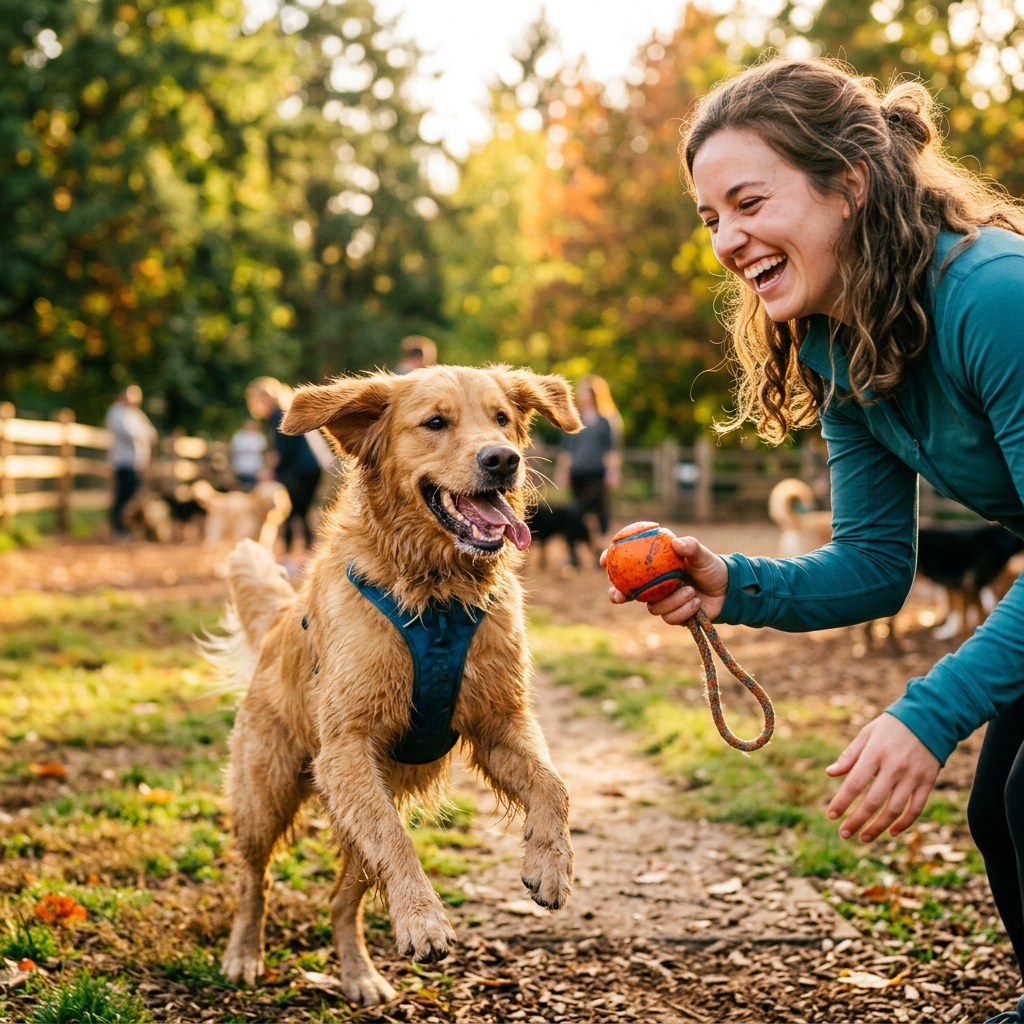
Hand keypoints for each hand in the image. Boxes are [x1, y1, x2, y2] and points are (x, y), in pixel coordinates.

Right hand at [601, 535, 728, 623]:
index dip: (611, 561)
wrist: (728, 591)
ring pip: (652, 608)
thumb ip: (691, 547)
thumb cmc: (711, 568)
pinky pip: (669, 618)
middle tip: (618, 596)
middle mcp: (654, 585)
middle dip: (618, 595)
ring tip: (690, 590)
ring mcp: (662, 602)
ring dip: (671, 601)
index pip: (627, 563)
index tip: (604, 560)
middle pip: (626, 592)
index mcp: (655, 567)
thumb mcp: (702, 555)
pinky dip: (683, 610)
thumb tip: (677, 543)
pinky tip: (696, 603)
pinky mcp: (673, 616)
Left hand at [826, 713, 939, 841]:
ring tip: (864, 838)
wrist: (930, 718)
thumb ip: (849, 755)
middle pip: (873, 801)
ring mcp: (913, 776)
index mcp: (875, 753)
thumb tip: (830, 774)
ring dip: (878, 827)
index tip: (831, 815)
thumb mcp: (867, 733)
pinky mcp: (928, 782)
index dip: (842, 801)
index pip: (854, 783)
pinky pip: (916, 808)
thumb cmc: (892, 726)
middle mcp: (894, 767)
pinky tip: (892, 832)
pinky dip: (905, 823)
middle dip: (857, 820)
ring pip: (894, 809)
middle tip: (844, 834)